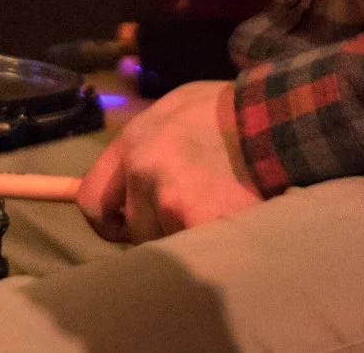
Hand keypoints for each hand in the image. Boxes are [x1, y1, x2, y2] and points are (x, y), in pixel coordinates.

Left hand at [76, 80, 263, 242]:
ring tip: (219, 209)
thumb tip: (109, 184)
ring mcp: (167, 198)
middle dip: (159, 229)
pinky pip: (193, 251)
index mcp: (132, 143)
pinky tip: (231, 224)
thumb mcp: (173, 112)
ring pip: (167, 242)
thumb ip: (142, 147)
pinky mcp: (196, 220)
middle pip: (135, 228)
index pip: (91, 199)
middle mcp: (141, 171)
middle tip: (193, 213)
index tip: (122, 228)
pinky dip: (211, 246)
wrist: (273, 118)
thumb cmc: (227, 112)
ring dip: (188, 236)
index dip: (107, 221)